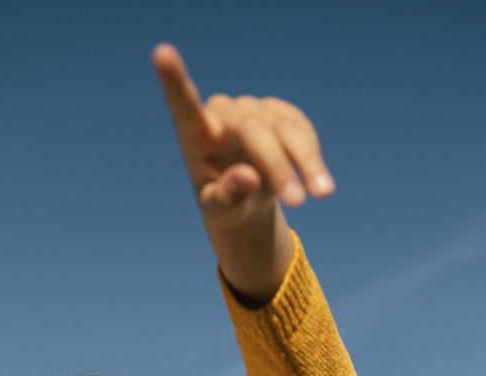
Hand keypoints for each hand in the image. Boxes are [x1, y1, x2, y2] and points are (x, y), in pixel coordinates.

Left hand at [152, 43, 335, 230]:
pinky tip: (318, 183)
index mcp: (196, 137)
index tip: (161, 54)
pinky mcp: (280, 114)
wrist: (247, 201)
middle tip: (297, 202)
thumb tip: (247, 179)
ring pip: (284, 129)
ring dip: (306, 162)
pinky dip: (311, 157)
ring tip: (324, 194)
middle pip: (253, 130)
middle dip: (278, 166)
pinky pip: (301, 132)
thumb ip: (227, 197)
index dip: (174, 80)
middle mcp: (224, 115)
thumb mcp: (222, 212)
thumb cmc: (225, 207)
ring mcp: (253, 110)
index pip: (183, 105)